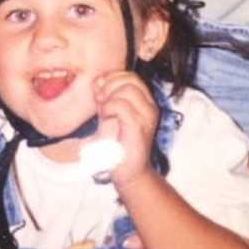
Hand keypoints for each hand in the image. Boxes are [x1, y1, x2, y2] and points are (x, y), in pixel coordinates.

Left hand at [92, 71, 158, 185]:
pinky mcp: (139, 127)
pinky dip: (108, 108)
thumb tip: (98, 80)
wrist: (128, 172)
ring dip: (109, 97)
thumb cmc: (118, 145)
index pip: (132, 76)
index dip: (113, 77)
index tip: (99, 90)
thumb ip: (106, 97)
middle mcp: (150, 107)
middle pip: (131, 79)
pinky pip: (122, 106)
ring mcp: (147, 116)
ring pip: (128, 90)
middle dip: (110, 85)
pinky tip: (105, 118)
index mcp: (146, 102)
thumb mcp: (110, 115)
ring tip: (103, 111)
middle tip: (100, 100)